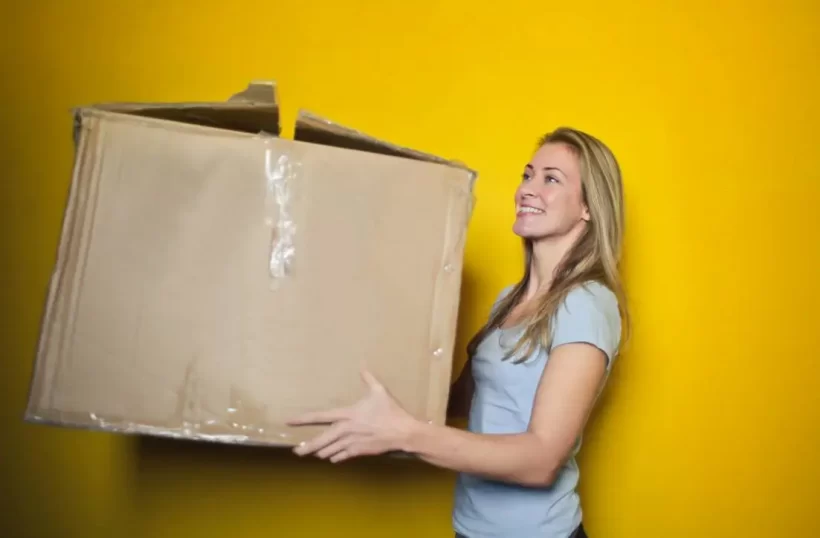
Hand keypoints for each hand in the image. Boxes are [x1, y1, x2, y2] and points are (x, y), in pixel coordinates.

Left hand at [286, 366, 419, 462]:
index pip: (320, 416)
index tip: (290, 421)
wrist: (403, 433)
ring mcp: (352, 442)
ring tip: (312, 454)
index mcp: (348, 414)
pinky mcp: (359, 452)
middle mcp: (346, 429)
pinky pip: (342, 456)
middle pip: (321, 440)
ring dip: (320, 452)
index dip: (303, 419)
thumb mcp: (379, 391)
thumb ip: (368, 377)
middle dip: (307, 447)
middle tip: (296, 451)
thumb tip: (362, 362)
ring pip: (330, 450)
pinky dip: (335, 457)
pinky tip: (332, 458)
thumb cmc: (391, 411)